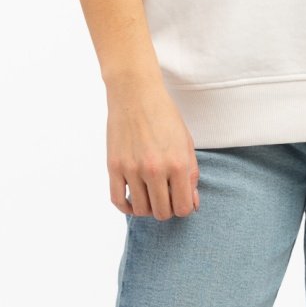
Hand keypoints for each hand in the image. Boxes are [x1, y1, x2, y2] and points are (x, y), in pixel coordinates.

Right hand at [104, 76, 200, 220]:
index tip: (180, 199)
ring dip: (147, 207)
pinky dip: (126, 207)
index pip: (183, 208)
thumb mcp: (186, 143)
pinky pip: (118, 201)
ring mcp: (132, 169)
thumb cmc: (164, 116)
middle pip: (161, 213)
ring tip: (150, 194)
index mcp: (178, 163)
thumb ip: (191, 175)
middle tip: (165, 196)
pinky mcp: (114, 166)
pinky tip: (133, 199)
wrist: (136, 93)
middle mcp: (155, 169)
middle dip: (166, 209)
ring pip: (140, 210)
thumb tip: (192, 204)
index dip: (183, 208)